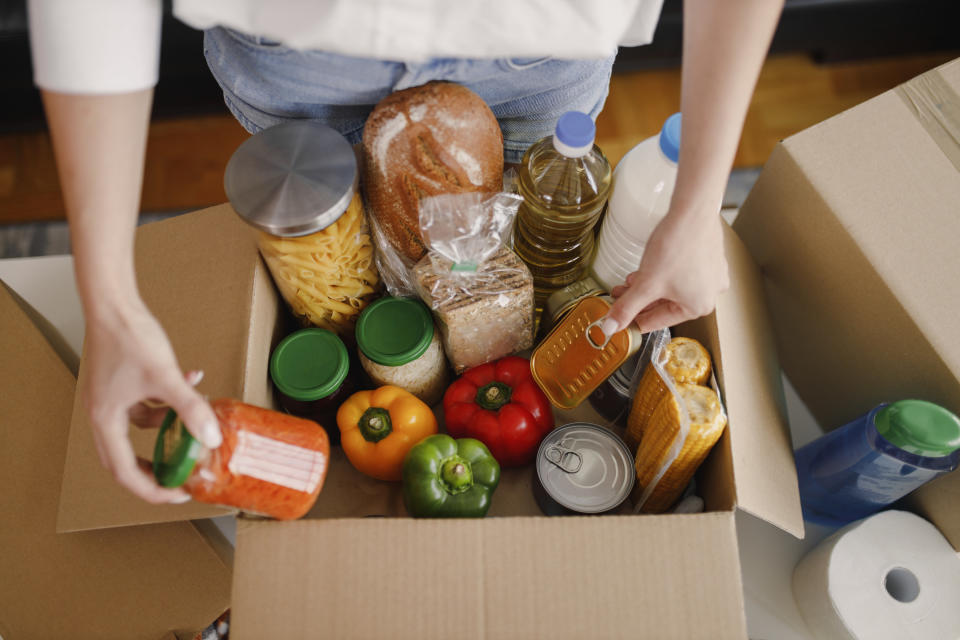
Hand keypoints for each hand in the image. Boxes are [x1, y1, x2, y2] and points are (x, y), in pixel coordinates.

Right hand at [81, 300, 221, 502]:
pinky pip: (145, 401)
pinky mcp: (120, 381)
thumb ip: (189, 408)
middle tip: (180, 476)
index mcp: (105, 421)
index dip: (152, 489)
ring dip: (169, 424)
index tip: (178, 494)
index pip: (125, 472)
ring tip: (198, 415)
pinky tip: (193, 377)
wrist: (113, 302)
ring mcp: (110, 397)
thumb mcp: (166, 377)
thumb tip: (211, 437)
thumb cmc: (130, 337)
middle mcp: (102, 414)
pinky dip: (167, 397)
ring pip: (141, 425)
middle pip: (126, 457)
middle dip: (156, 468)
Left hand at [603, 210, 728, 334]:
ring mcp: (712, 275)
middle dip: (638, 301)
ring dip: (648, 287)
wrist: (692, 211)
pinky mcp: (709, 258)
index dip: (633, 321)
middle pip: (664, 305)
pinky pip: (681, 274)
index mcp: (698, 307)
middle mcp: (709, 294)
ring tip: (628, 283)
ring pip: (671, 289)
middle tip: (618, 297)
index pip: (657, 322)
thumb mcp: (645, 283)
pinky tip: (647, 269)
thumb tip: (611, 327)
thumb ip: (626, 308)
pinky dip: (662, 275)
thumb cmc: (677, 246)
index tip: (619, 321)